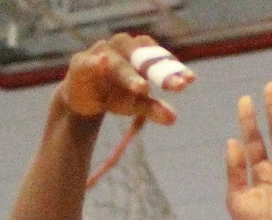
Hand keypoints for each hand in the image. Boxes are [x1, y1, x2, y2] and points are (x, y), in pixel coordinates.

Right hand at [59, 33, 184, 126]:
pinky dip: (96, 63)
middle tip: (176, 86)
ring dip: (130, 74)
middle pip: (143, 57)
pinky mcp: (81, 63)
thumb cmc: (114, 94)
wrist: (82, 97)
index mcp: (140, 53)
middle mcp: (123, 47)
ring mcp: (101, 53)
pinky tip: (102, 63)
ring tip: (142, 87)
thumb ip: (153, 107)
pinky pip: (89, 62)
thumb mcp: (135, 103)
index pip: (160, 57)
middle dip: (159, 72)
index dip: (175, 69)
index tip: (190, 81)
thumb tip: (173, 118)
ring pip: (119, 62)